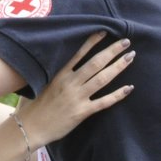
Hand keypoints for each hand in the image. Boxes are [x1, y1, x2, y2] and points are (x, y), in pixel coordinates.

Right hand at [14, 32, 135, 147]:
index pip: (79, 53)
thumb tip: (56, 63)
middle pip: (96, 63)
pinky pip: (104, 102)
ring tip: (130, 57)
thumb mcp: (39, 84)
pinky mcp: (82, 112)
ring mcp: (77, 97)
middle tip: (126, 42)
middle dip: (112, 51)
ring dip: (118, 66)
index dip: (93, 41)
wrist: (30, 128)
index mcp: (60, 74)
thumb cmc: (32, 107)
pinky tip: (129, 88)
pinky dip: (117, 95)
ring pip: (102, 78)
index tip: (105, 32)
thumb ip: (52, 74)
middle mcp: (70, 83)